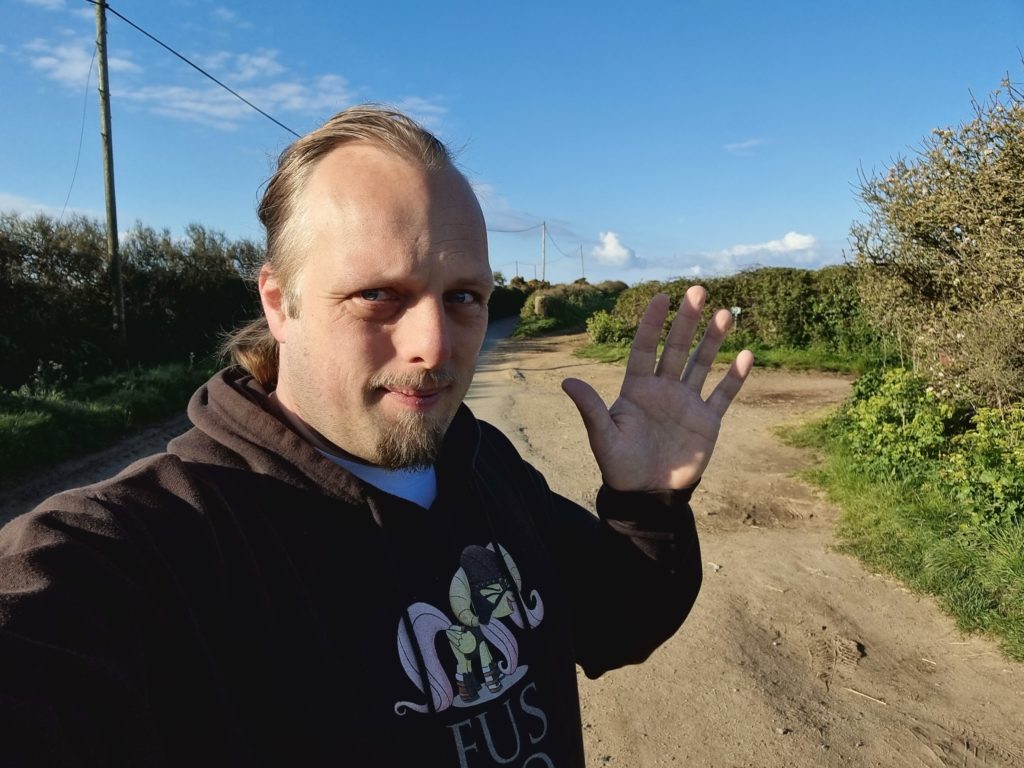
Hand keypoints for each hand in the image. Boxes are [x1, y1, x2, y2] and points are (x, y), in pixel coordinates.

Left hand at [561, 286, 752, 491]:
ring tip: (725, 313)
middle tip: (698, 290)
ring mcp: (687, 404)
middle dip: (687, 321)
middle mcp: (663, 389)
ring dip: (714, 340)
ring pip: (702, 365)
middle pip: (677, 348)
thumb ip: (590, 408)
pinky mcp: (706, 422)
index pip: (645, 348)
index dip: (652, 323)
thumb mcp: (603, 436)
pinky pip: (722, 395)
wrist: (646, 494)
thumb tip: (566, 381)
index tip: (661, 297)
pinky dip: (734, 378)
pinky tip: (746, 355)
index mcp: (637, 389)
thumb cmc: (620, 466)